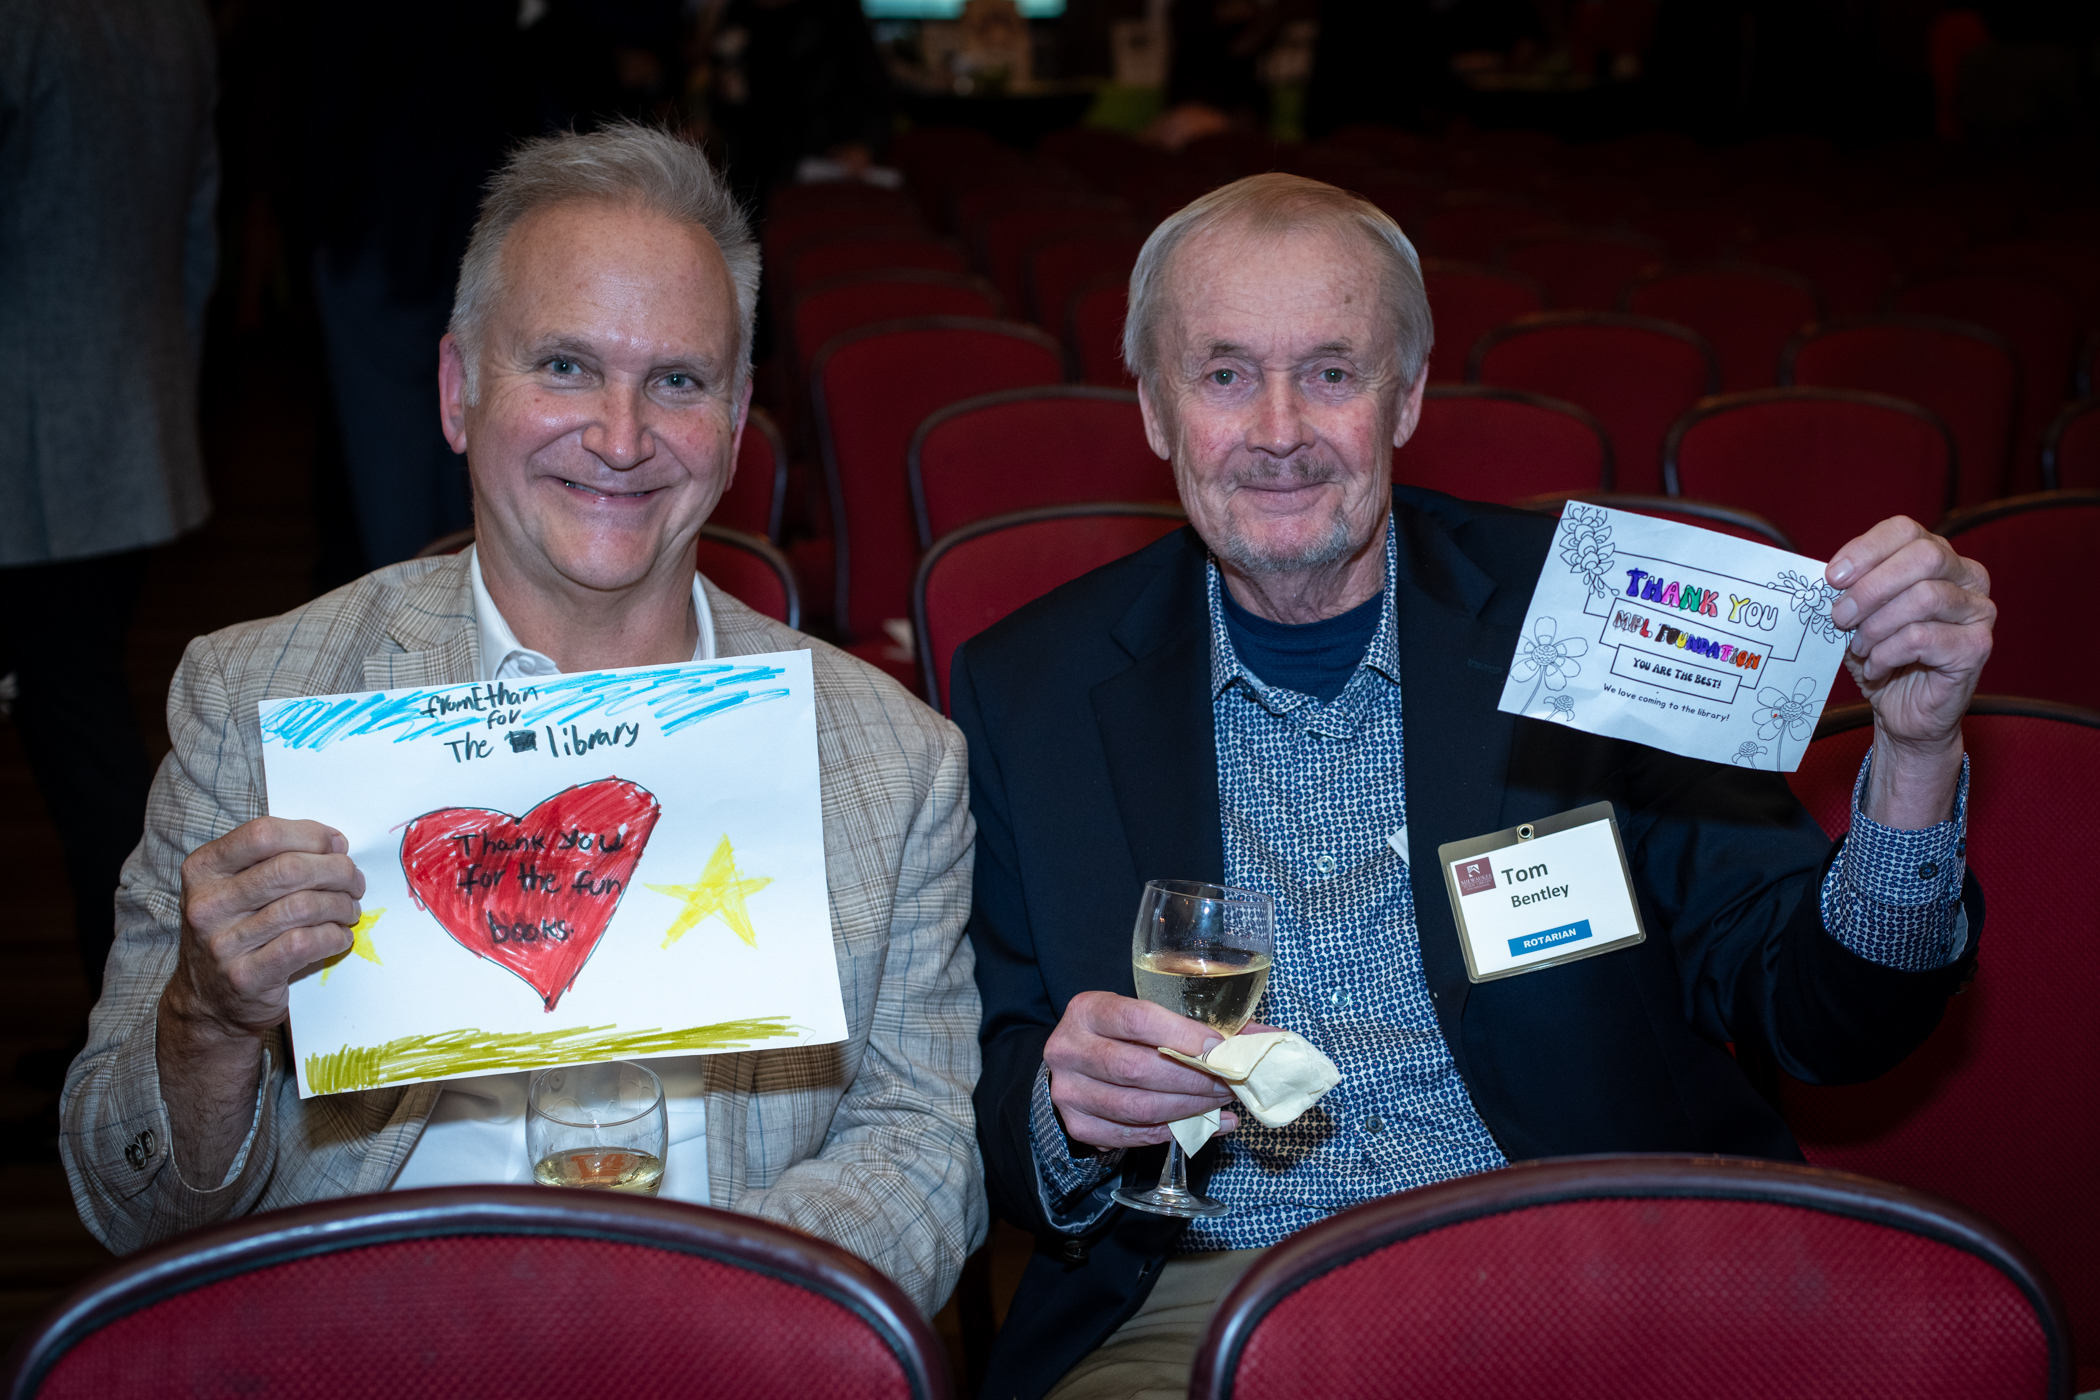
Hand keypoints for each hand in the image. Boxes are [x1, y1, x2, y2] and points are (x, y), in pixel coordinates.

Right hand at [162, 817, 365, 1041]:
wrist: (209, 1002)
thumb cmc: (235, 932)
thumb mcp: (236, 887)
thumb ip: (276, 859)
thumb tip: (336, 844)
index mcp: (203, 869)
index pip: (264, 834)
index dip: (312, 835)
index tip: (338, 846)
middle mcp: (207, 904)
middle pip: (290, 869)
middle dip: (337, 870)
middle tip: (355, 882)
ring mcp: (223, 943)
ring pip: (303, 906)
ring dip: (340, 905)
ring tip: (349, 910)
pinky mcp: (246, 977)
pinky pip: (304, 944)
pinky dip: (333, 936)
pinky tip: (339, 937)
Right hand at [1045, 991, 1239, 1149]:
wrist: (1073, 1066)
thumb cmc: (1119, 1035)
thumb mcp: (1144, 1016)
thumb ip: (1195, 1024)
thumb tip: (1262, 1037)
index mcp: (1087, 1011)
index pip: (1137, 1020)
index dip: (1182, 1035)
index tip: (1219, 1048)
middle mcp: (1069, 1049)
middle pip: (1138, 1069)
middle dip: (1194, 1079)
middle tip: (1230, 1082)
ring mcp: (1070, 1092)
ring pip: (1139, 1107)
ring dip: (1189, 1108)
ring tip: (1221, 1102)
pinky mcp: (1080, 1126)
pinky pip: (1135, 1135)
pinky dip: (1176, 1132)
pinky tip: (1206, 1125)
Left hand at [1827, 518, 1993, 825]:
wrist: (1902, 711)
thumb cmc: (1882, 656)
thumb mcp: (1857, 615)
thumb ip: (1849, 589)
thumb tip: (1826, 576)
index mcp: (1939, 557)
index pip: (1905, 530)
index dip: (1865, 550)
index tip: (1832, 578)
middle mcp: (1968, 577)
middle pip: (1923, 556)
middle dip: (1871, 587)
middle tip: (1840, 617)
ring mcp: (1979, 611)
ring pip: (1923, 597)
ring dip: (1877, 626)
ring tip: (1860, 648)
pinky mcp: (1977, 646)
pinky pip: (1923, 637)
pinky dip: (1888, 654)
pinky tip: (1877, 667)